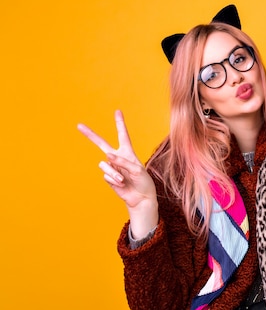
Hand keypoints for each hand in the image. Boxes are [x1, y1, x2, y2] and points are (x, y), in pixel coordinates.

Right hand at [77, 110, 157, 237]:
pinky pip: (106, 175)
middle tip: (79, 126)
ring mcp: (112, 167)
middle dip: (90, 135)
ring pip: (104, 164)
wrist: (140, 198)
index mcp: (128, 152)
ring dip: (114, 173)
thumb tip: (107, 155)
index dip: (120, 124)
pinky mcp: (108, 177)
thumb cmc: (143, 182)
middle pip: (101, 144)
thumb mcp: (137, 170)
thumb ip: (123, 161)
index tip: (117, 111)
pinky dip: (114, 180)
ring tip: (123, 180)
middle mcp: (118, 158)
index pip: (123, 135)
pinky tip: (121, 184)